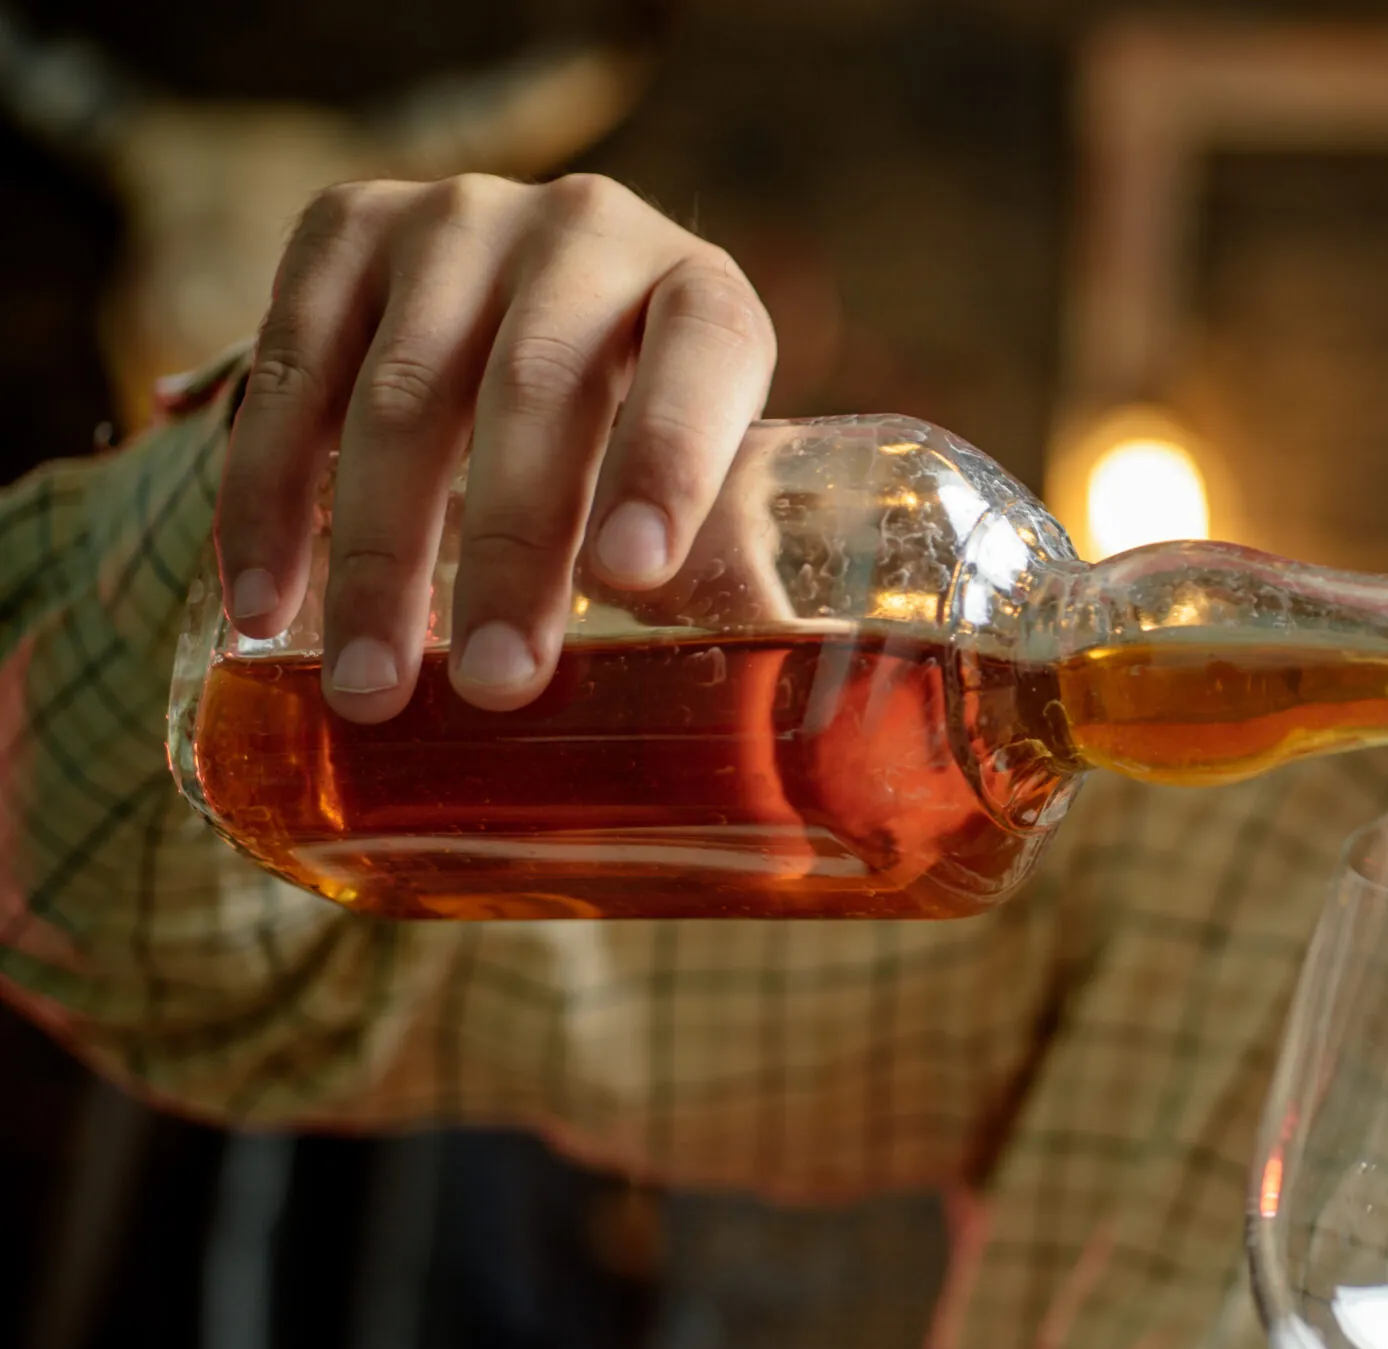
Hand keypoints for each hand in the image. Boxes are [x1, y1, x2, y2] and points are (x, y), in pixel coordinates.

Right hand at [215, 173, 777, 718]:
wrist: (513, 311)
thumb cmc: (635, 431)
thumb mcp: (703, 485)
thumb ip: (728, 582)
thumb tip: (763, 729)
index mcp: (702, 294)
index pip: (704, 359)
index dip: (669, 459)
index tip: (632, 575)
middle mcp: (586, 232)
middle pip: (538, 391)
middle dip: (510, 551)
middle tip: (494, 685)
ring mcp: (454, 219)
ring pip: (401, 392)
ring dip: (375, 554)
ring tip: (370, 687)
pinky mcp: (340, 230)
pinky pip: (287, 373)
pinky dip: (267, 501)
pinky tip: (264, 606)